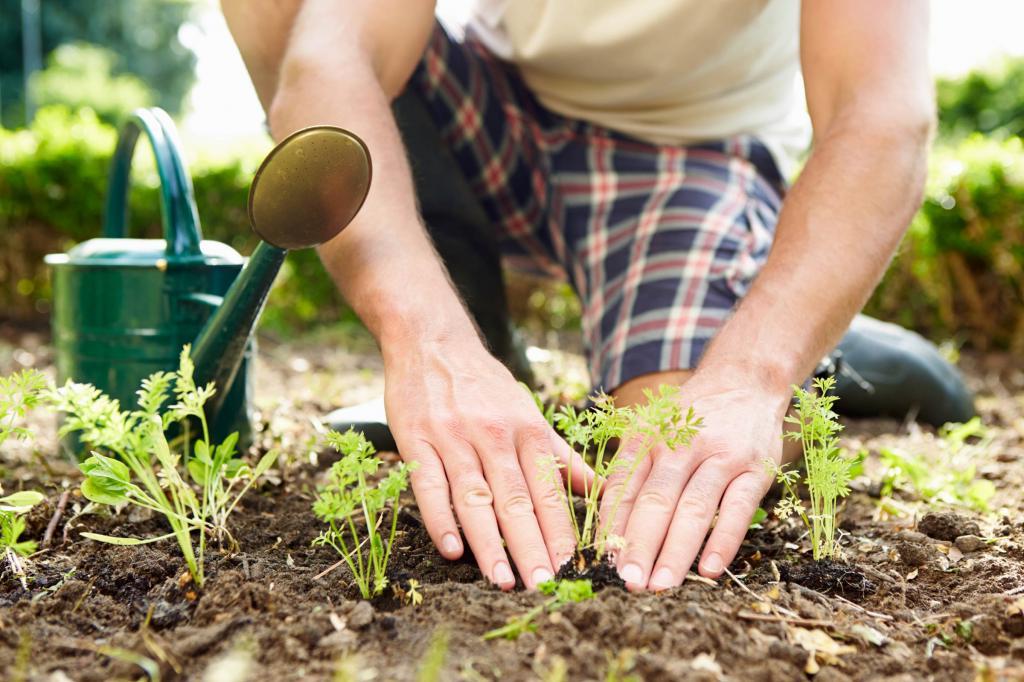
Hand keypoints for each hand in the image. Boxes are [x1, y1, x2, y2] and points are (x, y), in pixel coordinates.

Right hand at [384, 337, 588, 589]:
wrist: (433, 342)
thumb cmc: (486, 386)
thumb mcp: (530, 414)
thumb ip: (561, 457)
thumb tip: (601, 492)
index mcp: (528, 432)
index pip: (549, 491)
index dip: (561, 533)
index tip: (573, 570)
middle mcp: (495, 436)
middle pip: (516, 499)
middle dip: (532, 545)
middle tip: (544, 585)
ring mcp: (455, 438)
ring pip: (476, 496)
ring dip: (489, 542)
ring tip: (502, 580)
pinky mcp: (418, 439)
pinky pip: (430, 483)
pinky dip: (440, 517)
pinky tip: (452, 549)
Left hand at [600, 370, 790, 590]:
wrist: (745, 380)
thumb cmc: (689, 417)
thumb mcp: (651, 430)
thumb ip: (631, 471)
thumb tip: (606, 529)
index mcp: (649, 437)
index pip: (624, 486)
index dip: (612, 526)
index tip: (603, 562)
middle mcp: (682, 445)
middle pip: (656, 501)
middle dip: (640, 545)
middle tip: (628, 582)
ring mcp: (721, 457)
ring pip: (694, 508)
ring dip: (676, 550)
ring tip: (661, 584)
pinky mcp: (756, 469)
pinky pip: (739, 509)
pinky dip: (723, 540)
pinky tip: (709, 569)